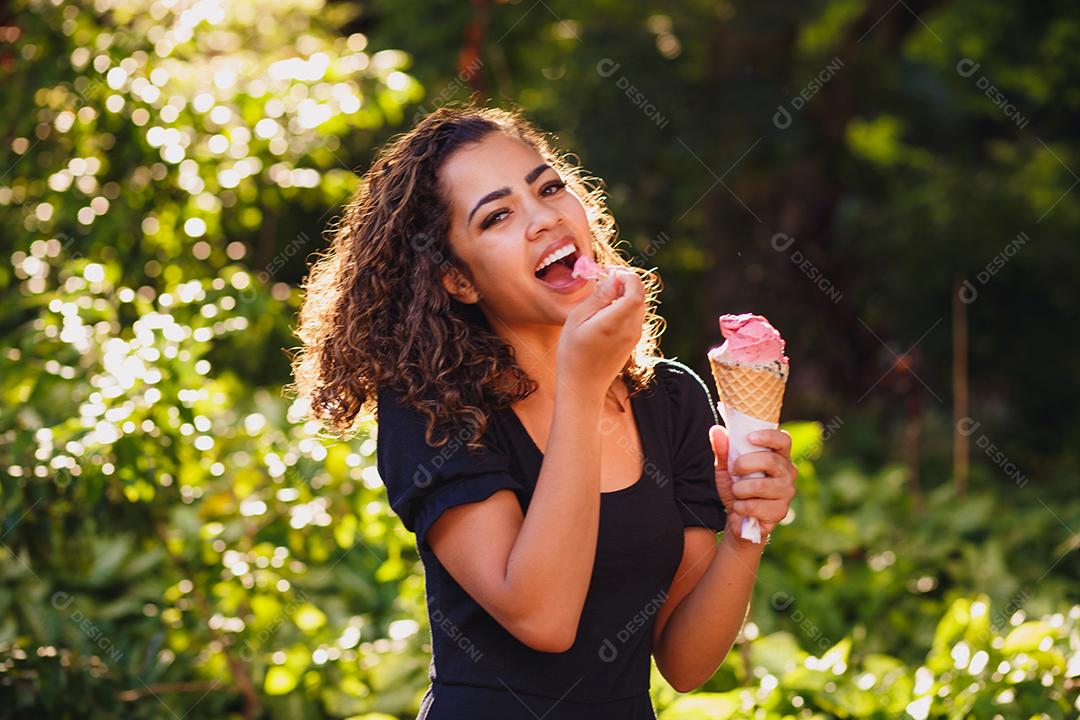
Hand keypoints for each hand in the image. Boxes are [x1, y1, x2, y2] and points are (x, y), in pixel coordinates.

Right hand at [557, 267, 644, 391]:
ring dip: (625, 294)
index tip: (610, 271)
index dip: (626, 276)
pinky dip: (624, 306)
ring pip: (638, 305)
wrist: (583, 386)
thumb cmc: (573, 353)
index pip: (635, 290)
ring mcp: (634, 337)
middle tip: (606, 277)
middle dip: (626, 281)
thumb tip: (613, 279)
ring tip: (603, 294)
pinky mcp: (632, 342)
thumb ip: (598, 297)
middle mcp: (631, 329)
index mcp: (616, 322)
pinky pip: (634, 316)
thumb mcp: (577, 320)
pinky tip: (606, 310)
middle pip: (640, 295)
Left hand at [709, 425, 796, 537]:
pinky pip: (755, 505)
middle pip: (770, 461)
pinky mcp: (780, 511)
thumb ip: (722, 450)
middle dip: (744, 464)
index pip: (783, 440)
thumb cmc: (736, 489)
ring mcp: (786, 492)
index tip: (749, 438)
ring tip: (736, 492)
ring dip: (739, 489)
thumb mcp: (726, 469)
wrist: (737, 519)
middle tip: (734, 471)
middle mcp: (788, 472)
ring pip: (760, 486)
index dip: (769, 436)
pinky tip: (740, 508)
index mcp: (778, 457)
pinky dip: (740, 506)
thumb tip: (716, 430)